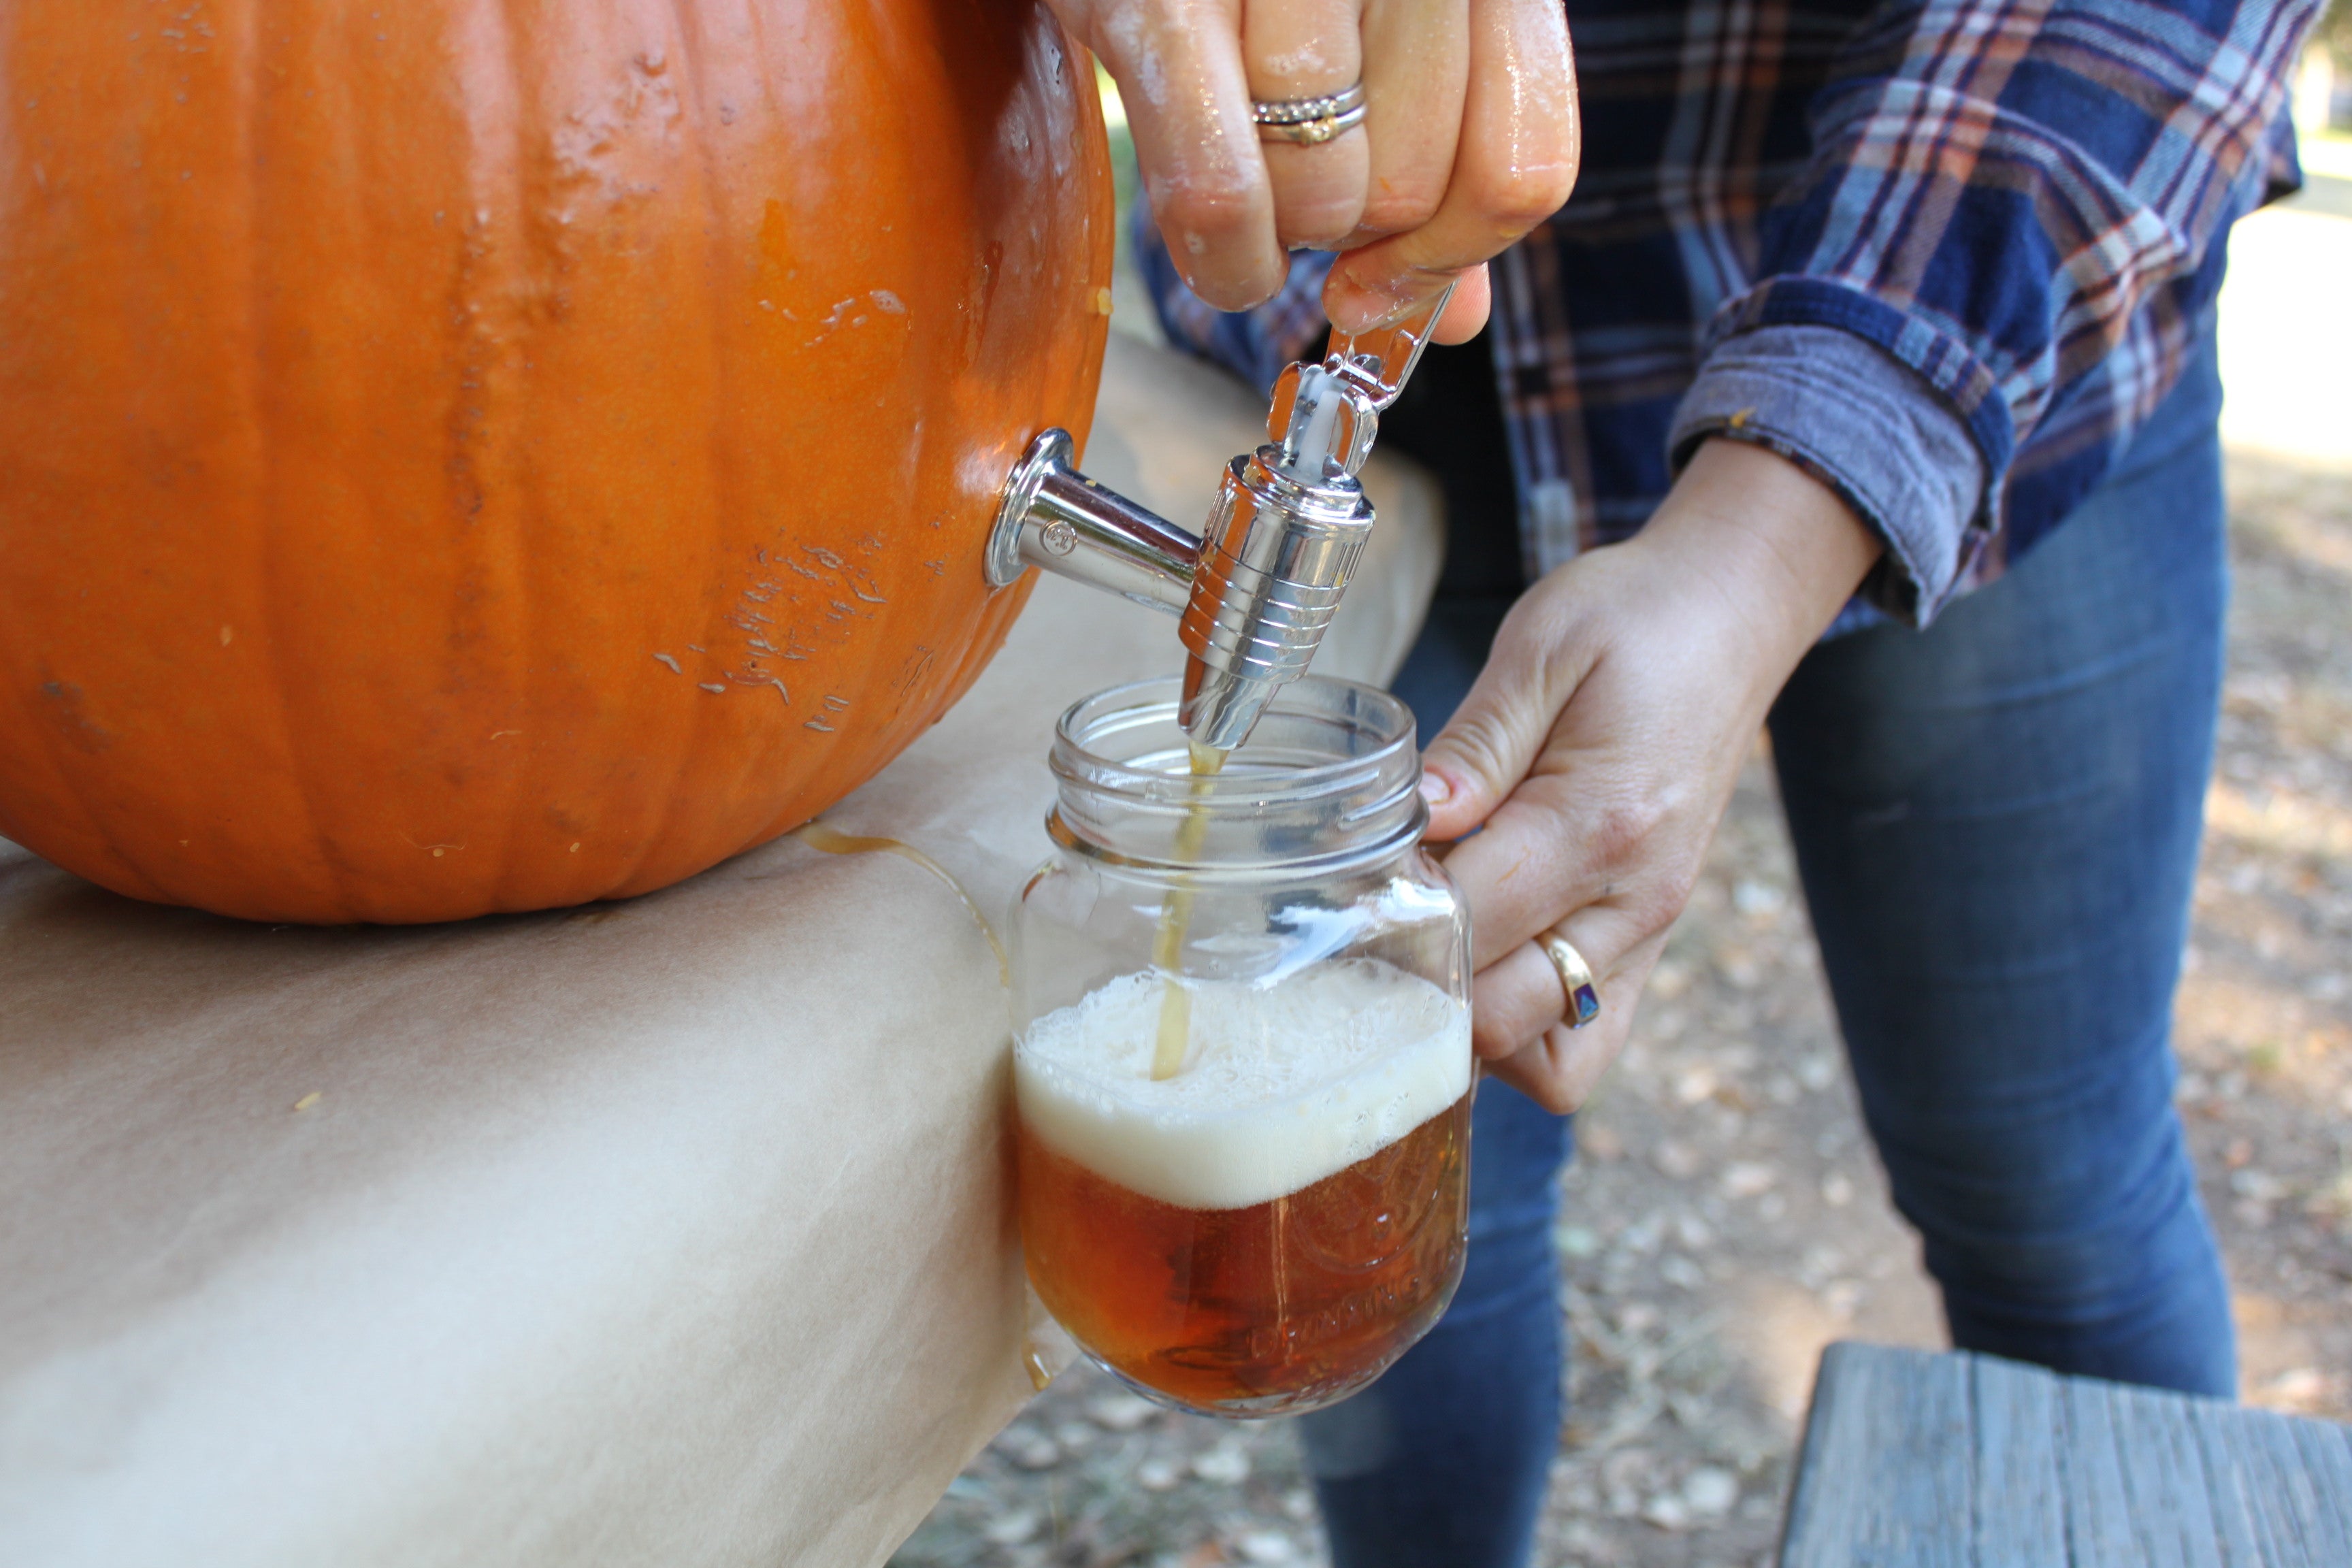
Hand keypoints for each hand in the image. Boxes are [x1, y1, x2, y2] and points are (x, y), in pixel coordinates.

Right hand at [1045, 0, 1577, 342]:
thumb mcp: (1383, 38)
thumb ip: (1437, 167)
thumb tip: (1449, 318)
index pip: (1519, 165)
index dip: (1446, 257)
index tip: (1377, 287)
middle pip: (1410, 193)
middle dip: (1339, 226)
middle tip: (1286, 173)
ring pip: (1323, 200)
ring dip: (1271, 227)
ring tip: (1236, 156)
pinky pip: (1221, 192)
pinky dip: (1220, 252)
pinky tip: (1211, 237)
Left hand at [1419, 441, 1883, 1112]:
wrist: (1731, 620)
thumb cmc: (1631, 622)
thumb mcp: (1541, 647)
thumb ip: (1475, 744)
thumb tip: (1413, 818)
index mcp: (1600, 823)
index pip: (1469, 922)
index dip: (1388, 918)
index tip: (1340, 885)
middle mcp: (1633, 900)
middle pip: (1500, 1018)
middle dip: (1418, 990)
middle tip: (1368, 923)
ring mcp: (1648, 934)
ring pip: (1547, 1061)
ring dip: (1470, 1031)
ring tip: (1424, 951)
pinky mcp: (1648, 946)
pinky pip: (1583, 1044)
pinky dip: (1522, 1034)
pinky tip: (1476, 964)